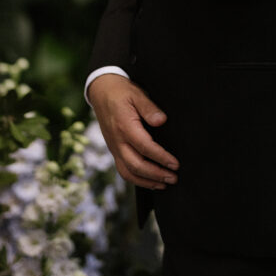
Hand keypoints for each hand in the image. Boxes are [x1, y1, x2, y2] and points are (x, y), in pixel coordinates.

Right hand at [87, 74, 178, 189]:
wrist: (100, 91)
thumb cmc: (121, 91)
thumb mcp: (136, 93)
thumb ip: (149, 108)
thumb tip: (161, 121)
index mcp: (125, 126)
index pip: (145, 148)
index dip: (161, 158)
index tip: (175, 164)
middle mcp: (117, 141)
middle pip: (136, 165)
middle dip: (156, 174)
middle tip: (174, 178)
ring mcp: (114, 147)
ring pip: (128, 172)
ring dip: (147, 181)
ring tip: (164, 184)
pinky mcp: (113, 150)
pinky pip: (123, 170)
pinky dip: (136, 179)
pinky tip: (149, 181)